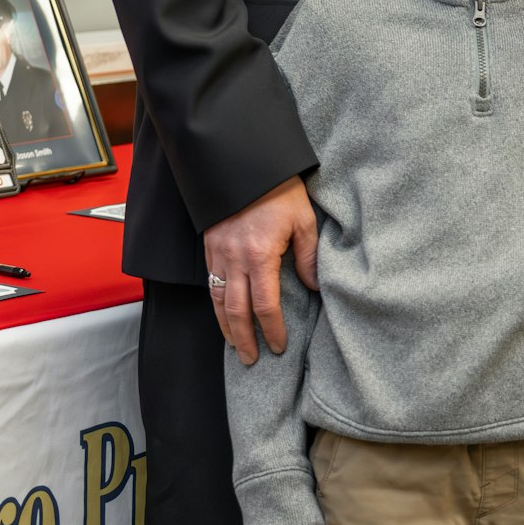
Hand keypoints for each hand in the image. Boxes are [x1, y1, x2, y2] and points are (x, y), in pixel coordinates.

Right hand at [204, 176, 318, 364]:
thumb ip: (309, 257)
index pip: (264, 305)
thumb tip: (313, 286)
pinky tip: (222, 314)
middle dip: (244, 338)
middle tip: (252, 359)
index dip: (271, 329)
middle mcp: (234, 258)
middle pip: (236, 310)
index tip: (278, 345)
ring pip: (218, 299)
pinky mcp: (210, 245)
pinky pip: (210, 281)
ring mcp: (218, 252)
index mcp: (259, 255)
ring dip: (226, 326)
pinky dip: (215, 304)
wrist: (245, 165)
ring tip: (235, 346)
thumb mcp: (304, 220)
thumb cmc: (279, 190)